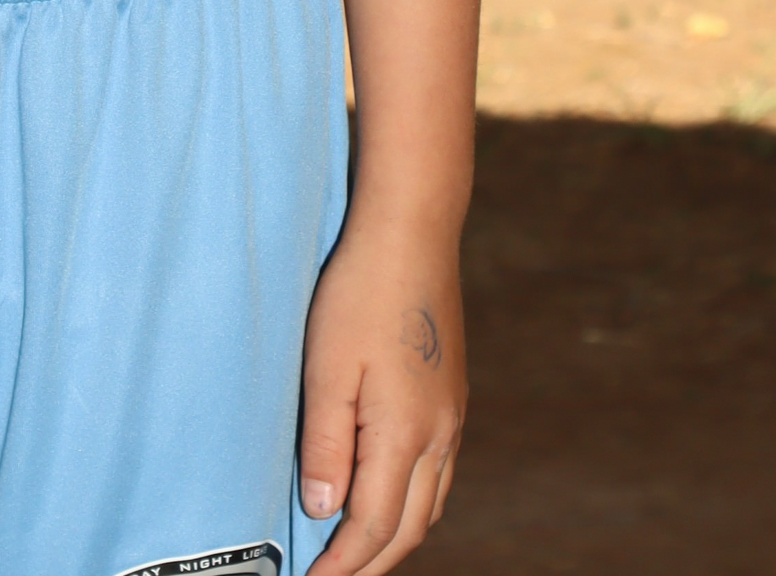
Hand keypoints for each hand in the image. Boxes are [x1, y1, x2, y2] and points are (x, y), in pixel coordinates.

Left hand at [300, 214, 465, 573]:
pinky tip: (390, 496)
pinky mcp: (452, 396)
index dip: (342, 565)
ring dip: (395, 538)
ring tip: (357, 552)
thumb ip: (327, 444)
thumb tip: (324, 511)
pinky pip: (438, 475)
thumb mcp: (327, 367)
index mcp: (405, 434)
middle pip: (408, 528)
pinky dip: (413, 504)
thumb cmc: (360, 292)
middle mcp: (439, 435)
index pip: (372, 526)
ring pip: (429, 505)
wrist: (412, 232)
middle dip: (371, 564)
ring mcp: (451, 417)